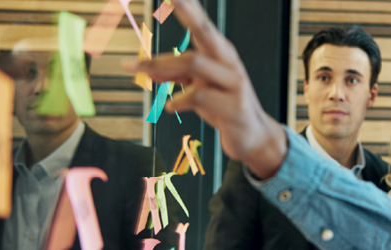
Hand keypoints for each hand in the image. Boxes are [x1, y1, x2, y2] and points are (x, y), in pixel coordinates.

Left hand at [123, 0, 285, 178]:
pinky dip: (179, 99)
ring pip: (194, 63)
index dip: (188, 7)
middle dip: (188, 12)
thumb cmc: (225, 108)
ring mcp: (233, 84)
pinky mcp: (233, 107)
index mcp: (221, 55)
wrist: (254, 137)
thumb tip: (146, 69)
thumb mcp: (198, 88)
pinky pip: (199, 96)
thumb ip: (176, 76)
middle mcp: (229, 63)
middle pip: (205, 32)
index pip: (202, 25)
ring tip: (135, 69)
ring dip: (159, 65)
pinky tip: (171, 106)